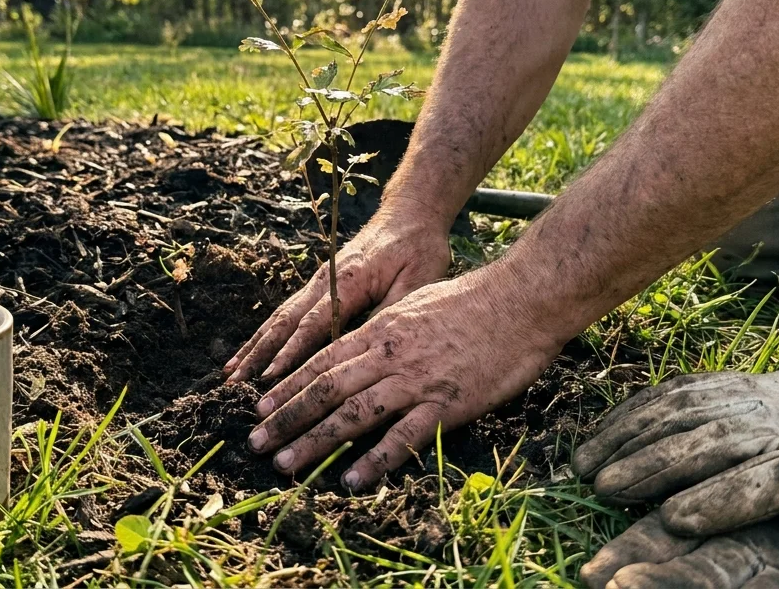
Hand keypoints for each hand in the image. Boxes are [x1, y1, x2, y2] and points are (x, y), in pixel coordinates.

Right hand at [225, 210, 450, 382]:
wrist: (409, 213)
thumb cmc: (418, 248)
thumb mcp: (418, 280)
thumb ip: (392, 312)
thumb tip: (369, 347)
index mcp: (348, 281)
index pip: (314, 323)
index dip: (291, 352)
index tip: (270, 378)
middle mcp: (324, 281)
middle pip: (284, 321)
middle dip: (259, 354)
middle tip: (234, 383)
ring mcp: (318, 282)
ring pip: (279, 317)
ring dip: (255, 345)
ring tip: (231, 373)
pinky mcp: (319, 284)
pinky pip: (287, 312)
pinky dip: (267, 334)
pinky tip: (253, 352)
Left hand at [245, 261, 563, 488]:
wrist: (522, 300)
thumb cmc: (475, 300)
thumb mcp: (418, 303)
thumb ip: (389, 327)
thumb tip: (366, 343)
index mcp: (382, 329)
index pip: (323, 360)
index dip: (289, 384)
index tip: (261, 404)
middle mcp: (389, 354)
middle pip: (326, 389)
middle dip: (287, 417)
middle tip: (256, 442)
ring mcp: (416, 380)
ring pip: (353, 413)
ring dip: (314, 441)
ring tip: (285, 464)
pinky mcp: (446, 403)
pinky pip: (403, 436)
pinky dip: (374, 459)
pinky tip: (351, 479)